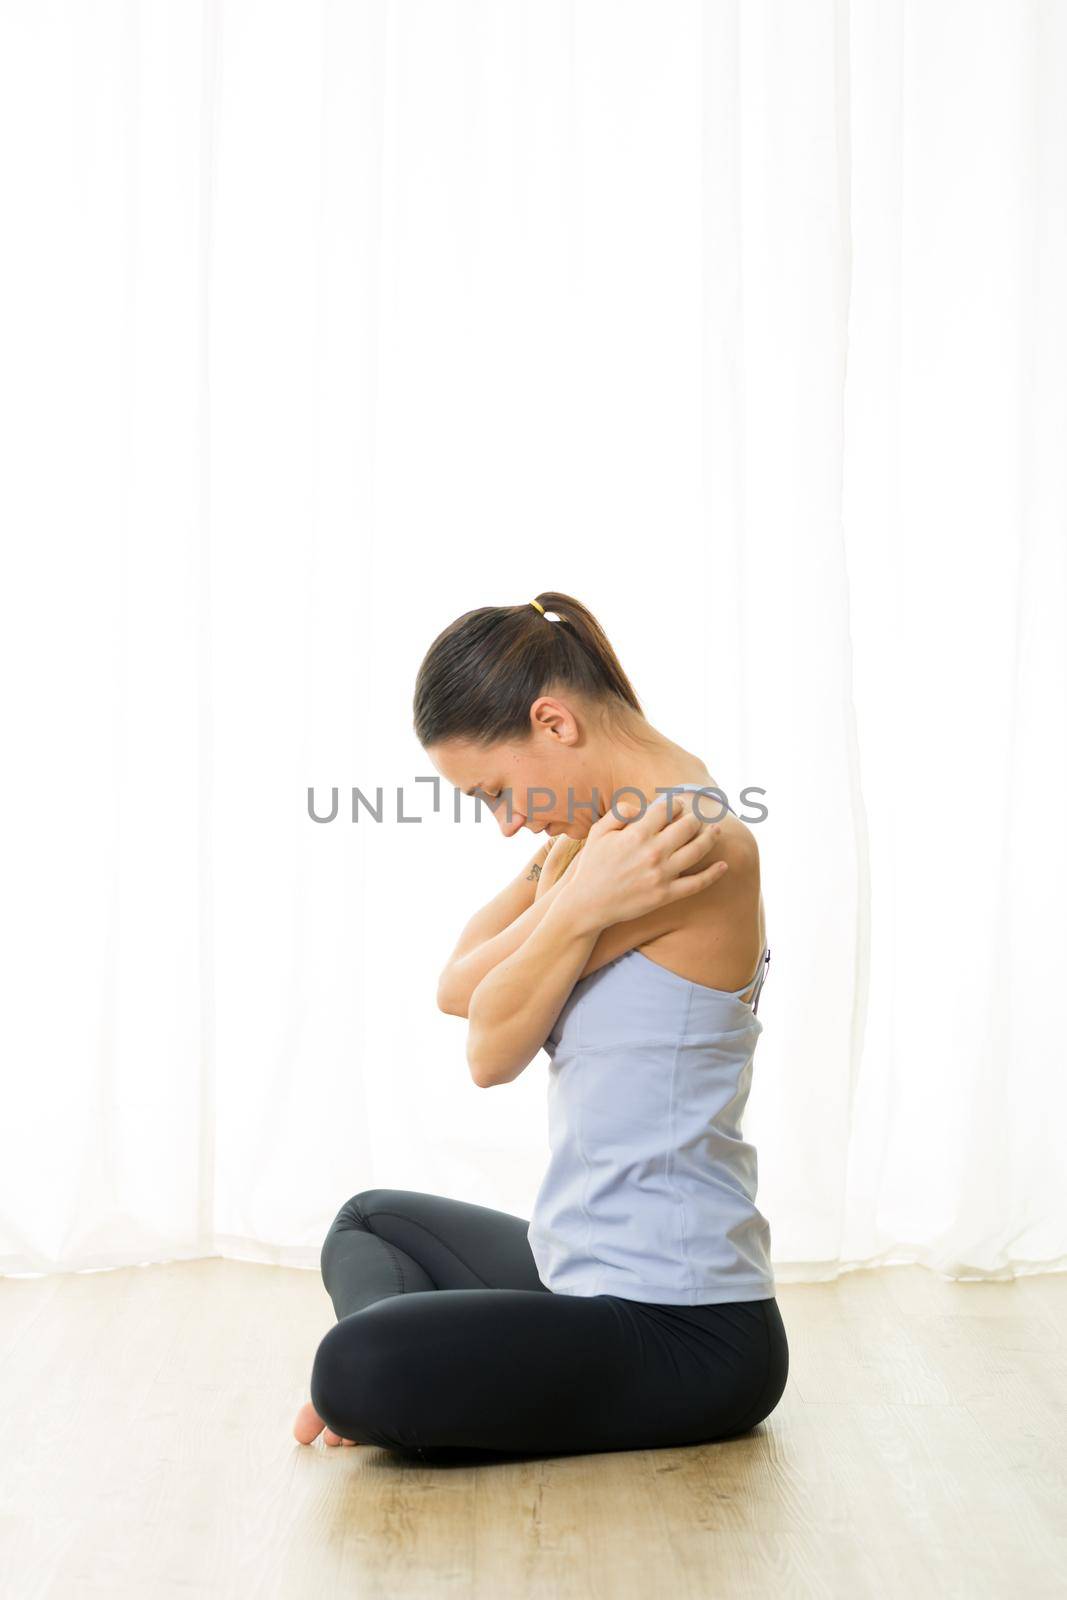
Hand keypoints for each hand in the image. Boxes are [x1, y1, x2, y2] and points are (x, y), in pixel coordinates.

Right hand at [564, 793, 728, 932]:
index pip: (667, 808)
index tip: (678, 804)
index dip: (675, 802)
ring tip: (716, 831)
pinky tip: (724, 866)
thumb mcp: (598, 832)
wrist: (587, 904)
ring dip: (711, 837)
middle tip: (697, 817)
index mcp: (637, 834)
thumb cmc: (592, 866)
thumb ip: (619, 812)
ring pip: (698, 849)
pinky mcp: (666, 895)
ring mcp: (662, 874)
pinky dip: (714, 874)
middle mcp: (653, 852)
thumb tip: (642, 806)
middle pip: (688, 825)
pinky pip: (697, 883)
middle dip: (695, 817)